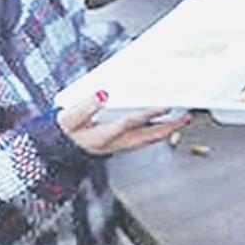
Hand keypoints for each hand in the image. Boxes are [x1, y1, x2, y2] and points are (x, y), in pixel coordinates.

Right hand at [57, 92, 190, 155]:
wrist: (58, 150)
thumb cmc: (65, 131)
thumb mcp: (70, 118)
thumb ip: (86, 106)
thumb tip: (103, 93)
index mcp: (103, 136)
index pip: (130, 123)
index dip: (147, 115)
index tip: (164, 106)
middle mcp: (116, 143)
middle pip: (148, 136)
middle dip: (169, 128)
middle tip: (186, 117)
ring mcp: (120, 145)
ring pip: (149, 139)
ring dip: (167, 130)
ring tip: (183, 119)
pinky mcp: (122, 143)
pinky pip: (145, 138)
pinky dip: (158, 131)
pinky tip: (165, 124)